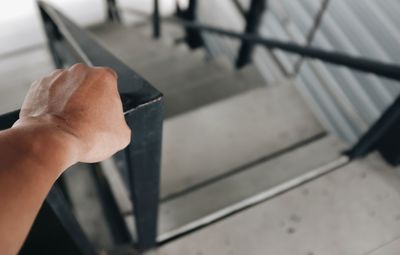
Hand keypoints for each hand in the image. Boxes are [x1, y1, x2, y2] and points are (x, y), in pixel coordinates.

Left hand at [14, 63, 130, 163]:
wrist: (54, 141)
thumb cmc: (87, 136)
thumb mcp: (121, 135)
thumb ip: (120, 123)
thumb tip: (115, 126)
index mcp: (104, 77)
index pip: (110, 84)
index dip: (108, 100)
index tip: (104, 113)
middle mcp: (80, 71)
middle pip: (88, 83)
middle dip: (88, 98)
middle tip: (87, 119)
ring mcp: (57, 76)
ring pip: (68, 87)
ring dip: (69, 101)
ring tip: (69, 122)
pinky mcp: (38, 86)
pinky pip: (49, 94)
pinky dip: (52, 105)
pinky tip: (56, 121)